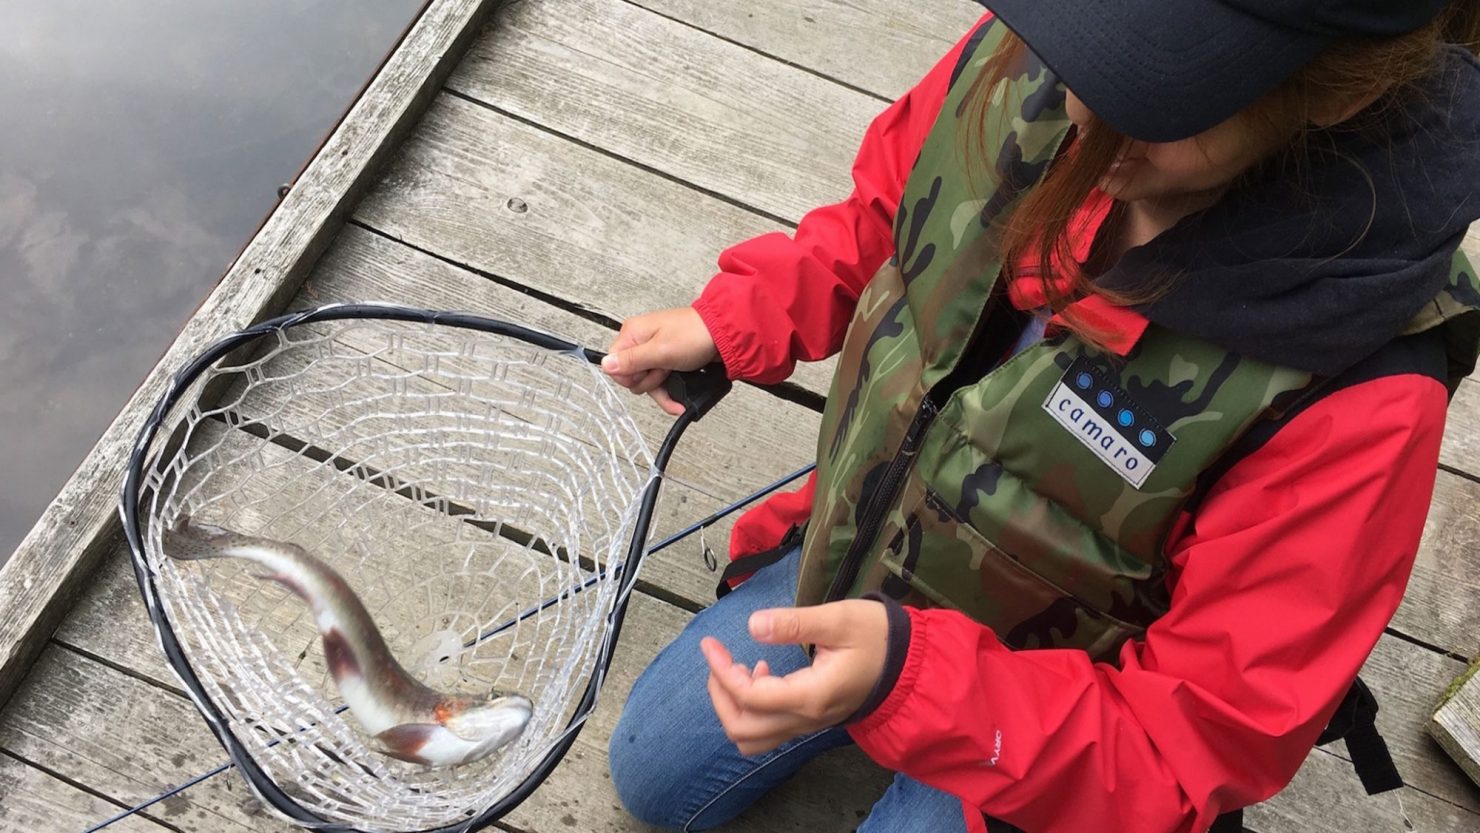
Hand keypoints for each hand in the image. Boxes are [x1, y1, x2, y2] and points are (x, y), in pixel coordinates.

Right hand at [602, 307, 718, 414]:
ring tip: (676, 376)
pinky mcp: (667, 359)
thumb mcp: (660, 351)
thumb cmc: (695, 335)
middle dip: (649, 382)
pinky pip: (660, 382)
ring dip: (661, 388)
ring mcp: (654, 351)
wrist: (724, 335)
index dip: (629, 377)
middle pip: (631, 377)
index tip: (647, 374)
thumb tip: (605, 364)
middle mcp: (641, 341)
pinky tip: (678, 401)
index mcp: (633, 333)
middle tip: (665, 370)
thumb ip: (632, 361)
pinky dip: (669, 392)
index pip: (614, 365)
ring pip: (647, 382)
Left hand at [700, 600, 888, 755]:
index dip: (722, 672)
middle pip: (743, 729)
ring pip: (753, 738)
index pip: (750, 696)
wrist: (910, 664)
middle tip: (718, 659)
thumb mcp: (839, 619)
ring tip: (738, 669)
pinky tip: (763, 674)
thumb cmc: (878, 637)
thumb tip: (753, 626)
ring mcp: (808, 725)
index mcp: (811, 696)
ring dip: (733, 707)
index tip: (710, 644)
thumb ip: (794, 624)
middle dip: (719, 695)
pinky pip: (769, 731)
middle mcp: (806, 719)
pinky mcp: (810, 721)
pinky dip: (751, 710)